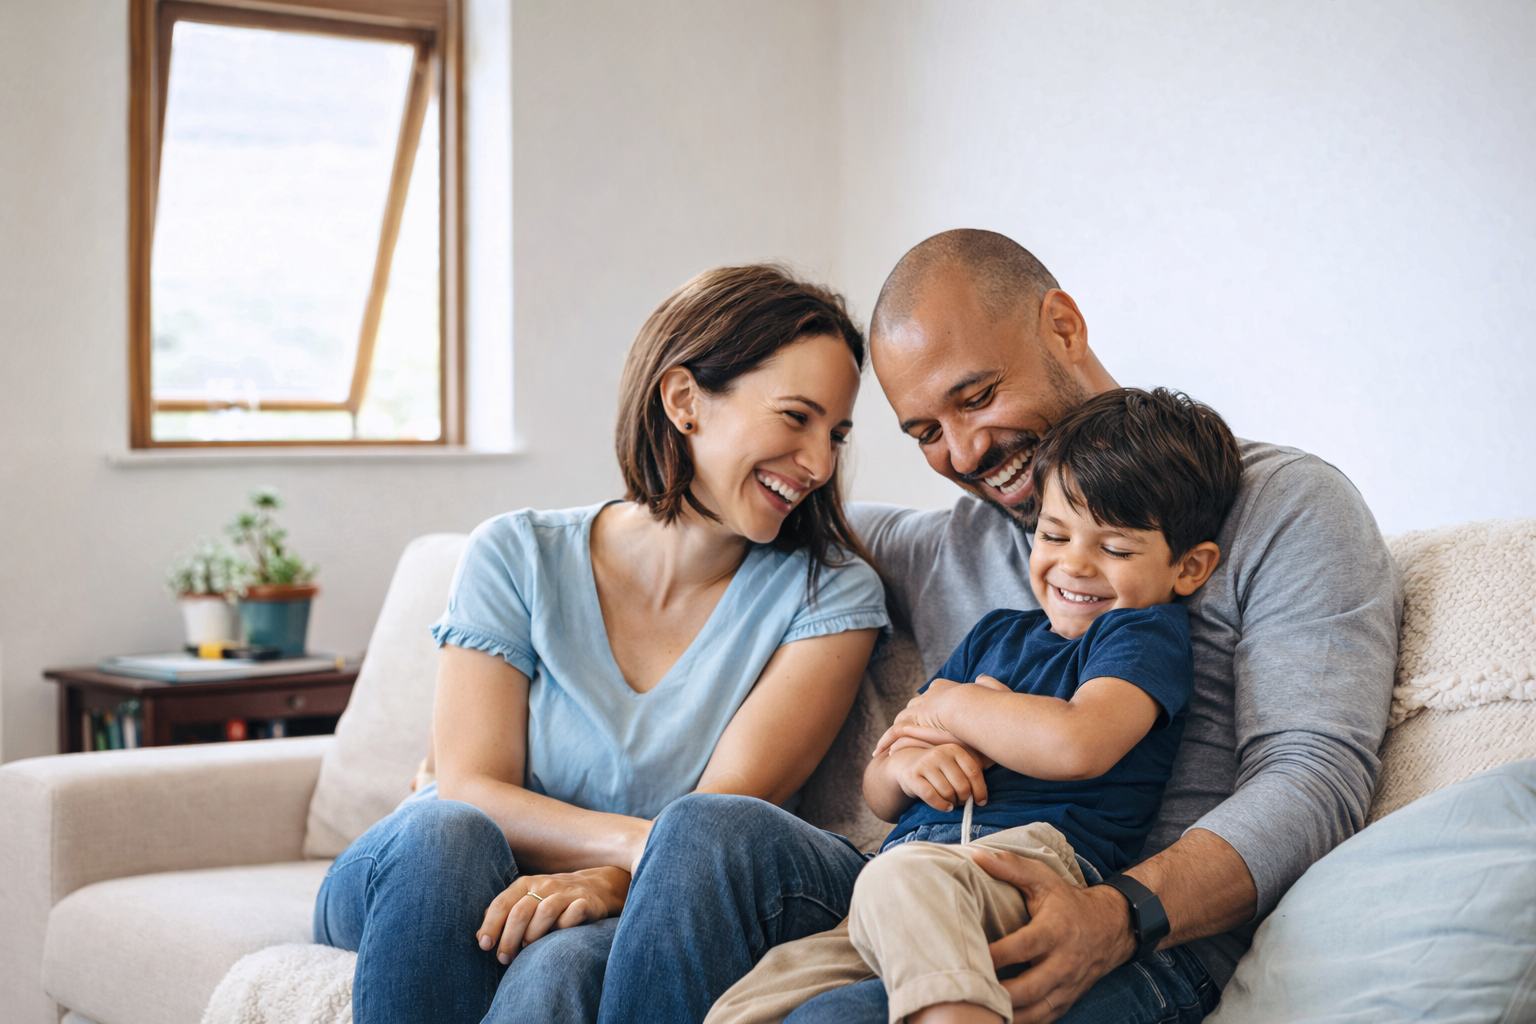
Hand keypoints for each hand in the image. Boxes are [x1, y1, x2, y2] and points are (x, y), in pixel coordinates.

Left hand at [477, 866, 630, 963]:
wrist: (596, 887)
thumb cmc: (552, 900)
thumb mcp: (526, 901)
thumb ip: (504, 916)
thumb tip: (480, 937)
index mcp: (525, 884)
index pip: (502, 903)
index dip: (491, 925)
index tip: (485, 946)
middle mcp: (544, 885)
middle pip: (521, 911)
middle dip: (509, 939)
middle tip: (505, 959)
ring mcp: (566, 892)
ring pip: (545, 912)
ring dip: (533, 935)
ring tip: (528, 948)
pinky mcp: (586, 902)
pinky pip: (573, 914)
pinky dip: (564, 926)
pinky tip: (559, 937)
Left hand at [873, 675, 1010, 758]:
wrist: (976, 710)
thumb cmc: (991, 706)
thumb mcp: (995, 692)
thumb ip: (989, 684)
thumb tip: (981, 678)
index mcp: (947, 689)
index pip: (933, 697)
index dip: (929, 707)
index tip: (928, 716)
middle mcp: (930, 697)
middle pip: (915, 707)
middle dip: (911, 718)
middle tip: (907, 733)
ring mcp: (919, 709)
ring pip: (902, 719)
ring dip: (896, 731)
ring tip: (891, 745)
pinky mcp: (912, 723)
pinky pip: (895, 732)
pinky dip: (887, 740)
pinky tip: (883, 751)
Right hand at [887, 742, 988, 811]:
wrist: (907, 764)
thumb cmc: (938, 769)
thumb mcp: (954, 765)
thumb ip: (969, 774)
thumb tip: (982, 798)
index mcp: (954, 749)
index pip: (974, 772)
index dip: (980, 790)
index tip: (981, 802)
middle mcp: (940, 753)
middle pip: (962, 785)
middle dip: (964, 799)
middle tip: (961, 802)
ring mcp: (925, 764)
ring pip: (948, 792)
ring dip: (952, 803)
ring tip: (951, 802)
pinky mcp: (912, 777)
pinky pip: (932, 796)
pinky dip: (941, 805)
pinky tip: (945, 807)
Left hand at [970, 849, 1136, 1022]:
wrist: (1111, 928)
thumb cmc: (1068, 902)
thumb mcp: (1044, 879)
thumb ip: (1011, 867)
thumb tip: (977, 854)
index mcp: (1054, 931)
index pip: (1023, 946)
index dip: (997, 954)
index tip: (971, 955)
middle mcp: (1063, 962)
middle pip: (1029, 987)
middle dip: (999, 993)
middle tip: (969, 990)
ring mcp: (1067, 985)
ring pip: (1036, 1010)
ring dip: (1009, 1014)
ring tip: (979, 1011)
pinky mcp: (1067, 1000)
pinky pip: (1044, 1018)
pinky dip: (1022, 1022)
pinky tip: (997, 1019)